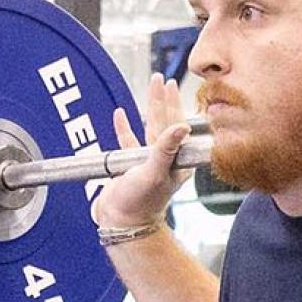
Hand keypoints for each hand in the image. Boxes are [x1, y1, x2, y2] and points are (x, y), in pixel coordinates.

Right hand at [96, 74, 192, 230]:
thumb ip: (165, 148)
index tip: (172, 85)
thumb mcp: (154, 172)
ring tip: (149, 89)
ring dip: (147, 108)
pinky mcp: (128, 166)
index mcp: (175, 160)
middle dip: (161, 99)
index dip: (173, 104)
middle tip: (160, 79)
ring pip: (147, 127)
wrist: (120, 222)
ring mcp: (146, 161)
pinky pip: (126, 141)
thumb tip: (182, 126)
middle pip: (163, 121)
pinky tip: (119, 114)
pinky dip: (123, 128)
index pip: (175, 124)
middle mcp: (163, 159)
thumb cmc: (140, 204)